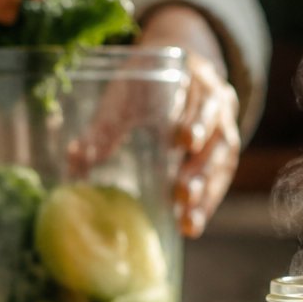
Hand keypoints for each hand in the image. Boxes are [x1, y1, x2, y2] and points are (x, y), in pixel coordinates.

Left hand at [69, 5, 239, 236]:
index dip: (195, 120)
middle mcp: (217, 102)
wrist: (181, 76)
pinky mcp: (224, 153)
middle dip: (200, 166)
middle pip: (217, 135)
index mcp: (194, 78)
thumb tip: (76, 156)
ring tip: (187, 219)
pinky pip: (220, 178)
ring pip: (222, 160)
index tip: (183, 141)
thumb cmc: (146, 87)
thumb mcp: (126, 95)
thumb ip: (106, 125)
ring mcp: (225, 128)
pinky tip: (191, 225)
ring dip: (205, 190)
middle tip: (182, 193)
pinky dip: (208, 202)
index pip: (201, 98)